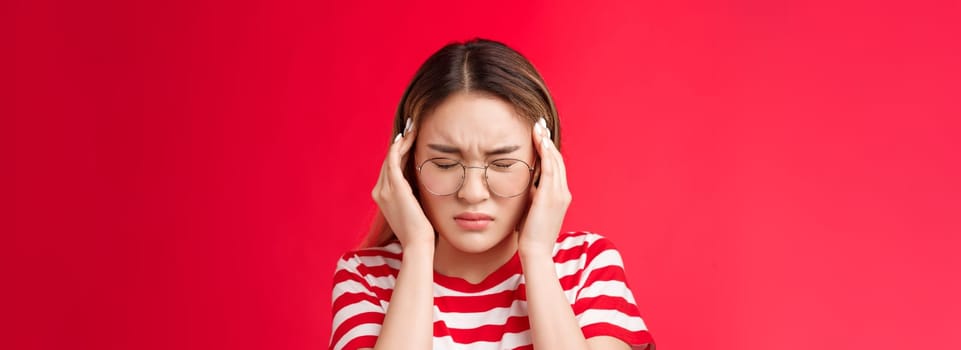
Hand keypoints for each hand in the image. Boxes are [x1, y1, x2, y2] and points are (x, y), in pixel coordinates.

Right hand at [371, 118, 434, 247]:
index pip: (390, 169)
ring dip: (402, 141)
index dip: (399, 152)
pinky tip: (409, 138)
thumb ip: (413, 194)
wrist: (417, 244)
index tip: (410, 139)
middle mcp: (379, 192)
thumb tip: (423, 182)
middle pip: (389, 161)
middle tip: (412, 127)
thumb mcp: (414, 208)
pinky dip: (400, 147)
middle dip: (400, 143)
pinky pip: (393, 160)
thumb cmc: (421, 230)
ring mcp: (384, 190)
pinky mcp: (394, 188)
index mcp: (383, 196)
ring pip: (391, 158)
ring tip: (413, 128)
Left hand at [518, 118, 571, 256]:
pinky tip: (540, 141)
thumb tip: (525, 183)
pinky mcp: (550, 196)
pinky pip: (550, 169)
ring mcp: (559, 194)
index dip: (549, 149)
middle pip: (557, 159)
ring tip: (538, 127)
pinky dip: (546, 153)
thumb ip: (532, 195)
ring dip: (546, 142)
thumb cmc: (530, 234)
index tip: (540, 135)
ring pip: (555, 161)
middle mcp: (563, 192)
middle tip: (539, 124)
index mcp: (560, 195)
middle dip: (548, 140)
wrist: (536, 252)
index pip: (556, 166)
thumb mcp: (532, 209)